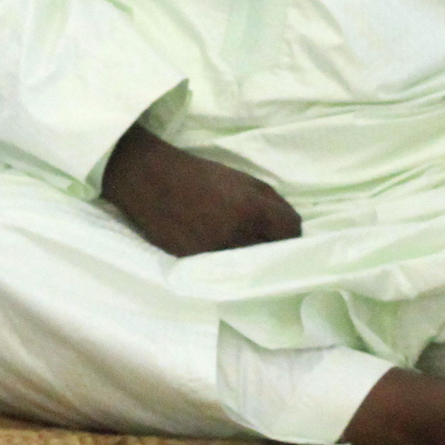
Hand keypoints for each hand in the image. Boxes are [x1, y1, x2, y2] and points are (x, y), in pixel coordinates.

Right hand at [100, 123, 300, 258]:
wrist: (153, 182)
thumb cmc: (199, 175)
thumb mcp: (242, 178)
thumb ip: (272, 201)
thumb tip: (291, 225)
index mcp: (253, 210)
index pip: (291, 232)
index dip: (291, 231)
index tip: (284, 231)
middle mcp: (237, 237)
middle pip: (273, 253)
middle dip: (272, 246)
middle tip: (264, 239)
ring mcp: (216, 254)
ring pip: (249, 267)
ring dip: (249, 258)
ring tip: (239, 244)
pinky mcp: (197, 265)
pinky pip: (224, 270)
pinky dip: (226, 262)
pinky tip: (218, 249)